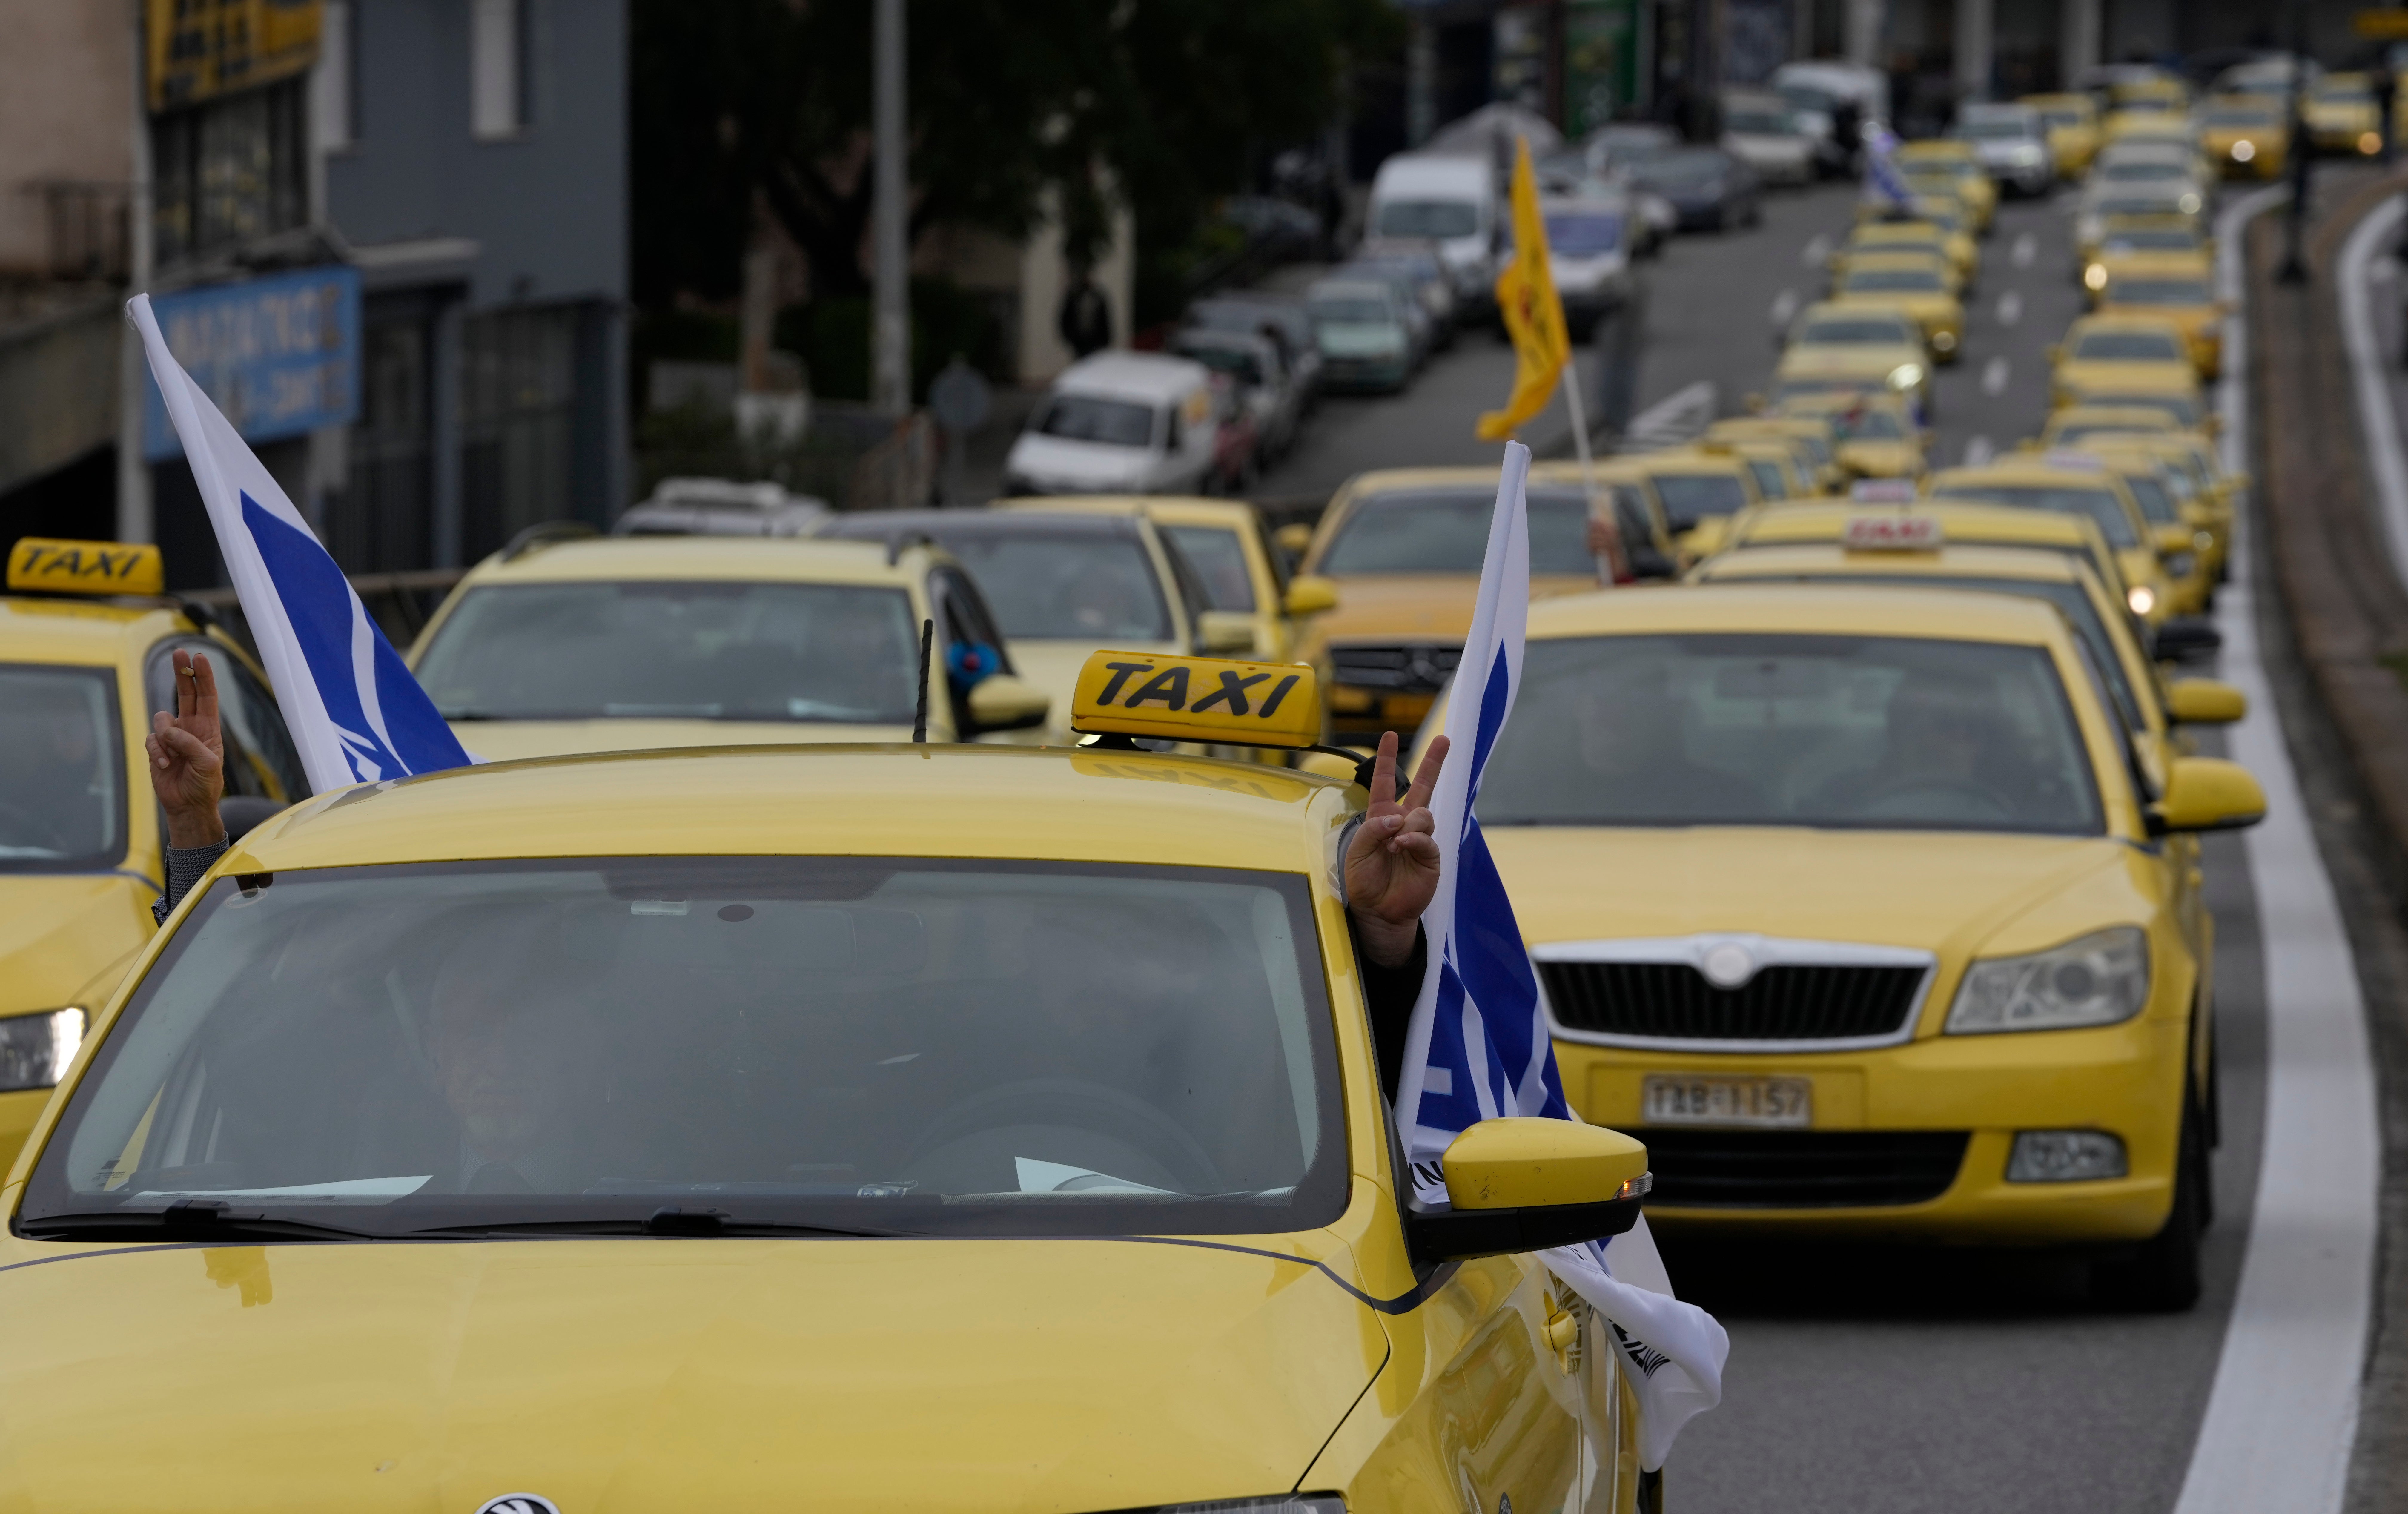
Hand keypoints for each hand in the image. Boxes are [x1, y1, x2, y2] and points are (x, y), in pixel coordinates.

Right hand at [148, 648, 225, 849]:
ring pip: (161, 719)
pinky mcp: (156, 747)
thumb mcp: (206, 763)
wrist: (187, 805)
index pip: (206, 696)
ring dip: (166, 737)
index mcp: (208, 728)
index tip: (200, 657)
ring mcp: (172, 736)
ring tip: (173, 758)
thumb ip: (190, 743)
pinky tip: (164, 765)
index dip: (203, 677)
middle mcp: (190, 727)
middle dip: (182, 673)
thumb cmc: (204, 784)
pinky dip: (156, 751)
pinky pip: (151, 738)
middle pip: (185, 693)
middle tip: (179, 652)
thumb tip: (168, 730)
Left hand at [1345, 729, 1449, 968]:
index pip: (1384, 782)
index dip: (1385, 759)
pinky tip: (1402, 846)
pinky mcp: (1430, 856)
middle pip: (1423, 787)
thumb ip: (1373, 828)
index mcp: (1382, 817)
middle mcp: (1403, 823)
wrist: (1378, 911)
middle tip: (1444, 740)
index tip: (1389, 735)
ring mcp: (1419, 838)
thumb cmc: (1365, 880)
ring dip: (1406, 826)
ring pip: (1423, 814)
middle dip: (1434, 762)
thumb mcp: (1357, 850)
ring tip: (1393, 845)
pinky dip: (1413, 839)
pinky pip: (1426, 838)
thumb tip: (1398, 818)